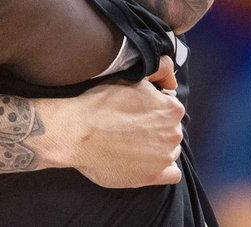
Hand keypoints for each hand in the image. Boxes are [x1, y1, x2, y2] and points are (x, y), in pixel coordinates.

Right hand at [56, 57, 184, 187]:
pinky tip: (142, 163)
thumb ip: (156, 74)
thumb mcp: (129, 79)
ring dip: (155, 148)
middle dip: (154, 129)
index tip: (135, 113)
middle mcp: (174, 133)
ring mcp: (166, 156)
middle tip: (129, 128)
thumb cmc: (99, 104)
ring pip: (168, 150)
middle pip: (170, 130)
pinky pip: (171, 174)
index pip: (169, 110)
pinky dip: (160, 170)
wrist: (76, 132)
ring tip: (129, 145)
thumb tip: (169, 80)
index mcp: (172, 108)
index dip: (152, 110)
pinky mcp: (155, 176)